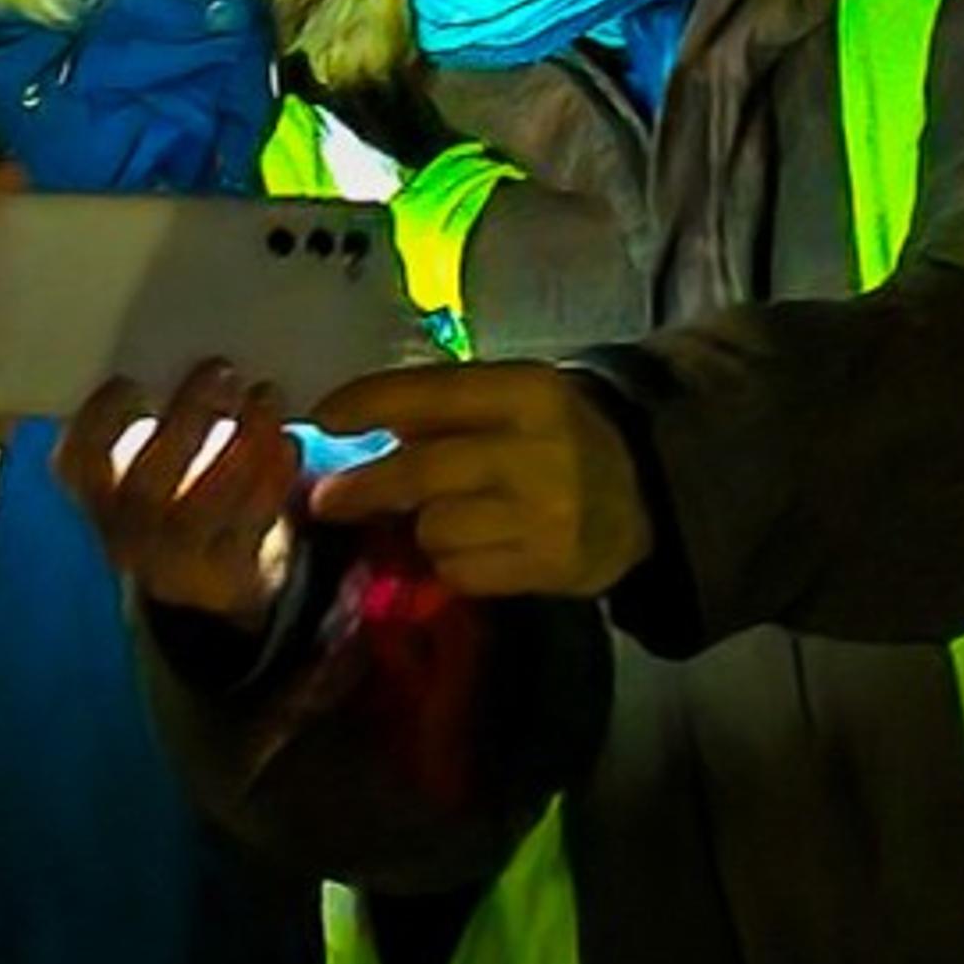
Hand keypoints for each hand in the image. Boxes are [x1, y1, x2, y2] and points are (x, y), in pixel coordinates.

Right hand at [60, 363, 304, 624]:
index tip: (130, 379)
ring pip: (204, 508)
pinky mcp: (227, 575)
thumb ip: (151, 408)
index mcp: (94, 493)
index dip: (98, 421)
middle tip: (222, 369)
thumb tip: (183, 333)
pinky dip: (273, 479)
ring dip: (242, 443)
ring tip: (267, 393)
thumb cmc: (172, 475)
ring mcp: (175, 563)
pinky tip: (288, 440)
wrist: (206, 570)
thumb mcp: (144, 451)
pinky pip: (252, 526)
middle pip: (146, 486)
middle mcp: (124, 534)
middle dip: (188, 420)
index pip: (77, 462)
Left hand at [300, 362, 653, 600]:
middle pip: (424, 471)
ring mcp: (545, 514)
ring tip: (439, 518)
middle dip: (364, 487)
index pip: (431, 392)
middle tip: (325, 501)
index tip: (321, 418)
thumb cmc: (555, 434)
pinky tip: (470, 547)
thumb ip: (445, 408)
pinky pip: (461, 572)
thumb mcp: (511, 397)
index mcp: (527, 390)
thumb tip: (356, 425)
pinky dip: (449, 563)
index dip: (368, 403)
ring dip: (420, 527)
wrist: (642, 490)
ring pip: (436, 528)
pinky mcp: (547, 568)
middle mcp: (537, 449)